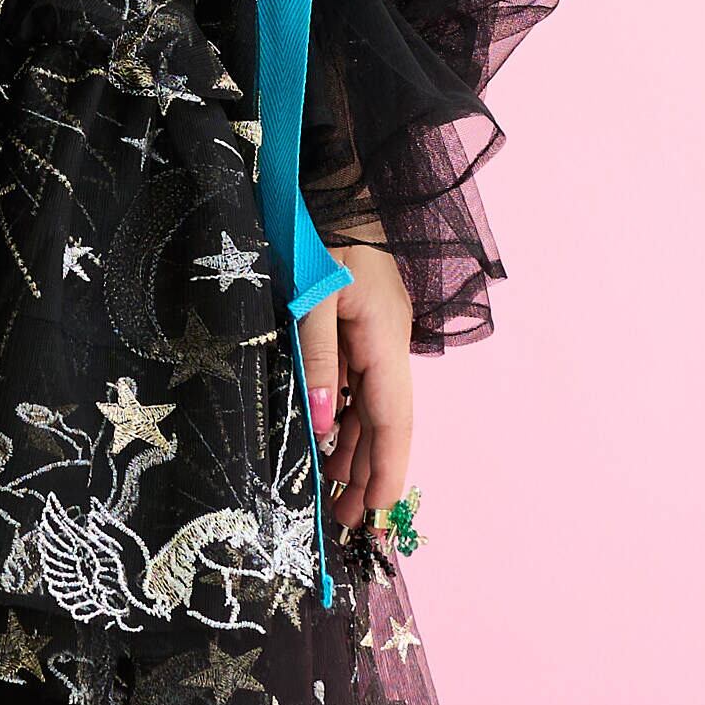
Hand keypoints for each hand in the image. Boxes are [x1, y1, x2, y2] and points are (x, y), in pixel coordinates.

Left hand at [298, 239, 415, 544]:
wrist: (333, 183)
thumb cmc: (319, 231)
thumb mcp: (311, 294)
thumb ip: (317, 357)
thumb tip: (318, 422)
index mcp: (384, 339)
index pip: (393, 420)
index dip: (389, 470)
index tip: (377, 513)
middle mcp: (388, 344)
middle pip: (385, 423)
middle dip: (369, 474)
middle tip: (345, 521)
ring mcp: (377, 337)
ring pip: (370, 407)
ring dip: (354, 450)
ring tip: (333, 493)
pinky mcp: (360, 328)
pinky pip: (356, 385)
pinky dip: (343, 418)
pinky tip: (327, 441)